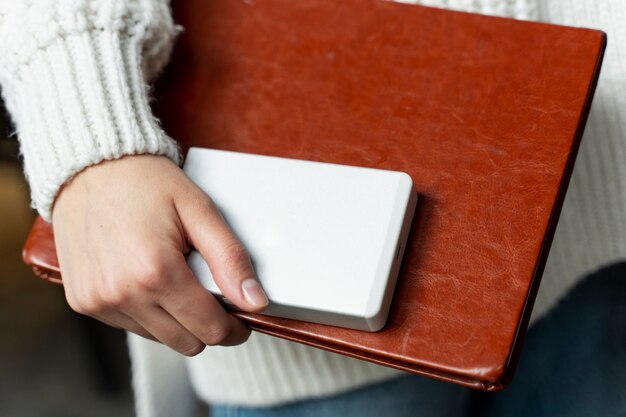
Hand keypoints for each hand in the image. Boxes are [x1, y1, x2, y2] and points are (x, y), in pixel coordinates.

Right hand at [51, 155, 267, 355]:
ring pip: (160, 338)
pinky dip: (148, 311)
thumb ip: (230, 258)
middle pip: (187, 343)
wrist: (89, 166)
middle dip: (208, 324)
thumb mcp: (199, 210)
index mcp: (156, 272)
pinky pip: (130, 325)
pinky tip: (148, 279)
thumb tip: (255, 301)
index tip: (242, 318)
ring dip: (177, 319)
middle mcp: (122, 294)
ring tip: (175, 276)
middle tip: (212, 293)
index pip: (210, 329)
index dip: (234, 328)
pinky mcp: (82, 302)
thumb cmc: (144, 182)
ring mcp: (98, 301)